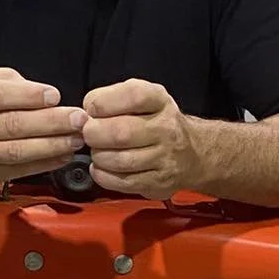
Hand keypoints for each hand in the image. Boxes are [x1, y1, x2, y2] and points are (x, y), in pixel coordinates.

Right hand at [0, 67, 84, 196]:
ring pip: (15, 151)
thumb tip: (31, 87)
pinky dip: (42, 164)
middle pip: (10, 125)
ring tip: (75, 138)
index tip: (54, 95)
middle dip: (50, 122)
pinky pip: (15, 171)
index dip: (27, 95)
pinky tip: (61, 156)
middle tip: (78, 118)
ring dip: (51, 145)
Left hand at [81, 79, 200, 197]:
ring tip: (98, 151)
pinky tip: (102, 168)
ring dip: (99, 156)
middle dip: (94, 134)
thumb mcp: (143, 98)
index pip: (132, 96)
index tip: (92, 109)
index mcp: (159, 100)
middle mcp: (166, 128)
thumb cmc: (156, 123)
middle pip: (121, 133)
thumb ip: (114, 98)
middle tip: (89, 134)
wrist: (193, 153)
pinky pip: (123, 182)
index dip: (103, 103)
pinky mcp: (158, 182)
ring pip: (120, 160)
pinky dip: (103, 175)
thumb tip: (85, 114)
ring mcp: (165, 158)